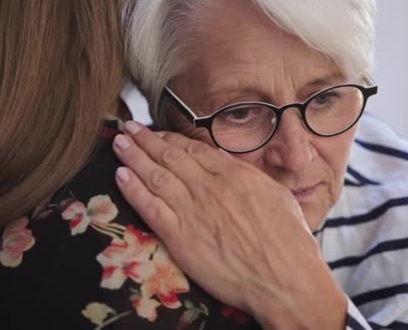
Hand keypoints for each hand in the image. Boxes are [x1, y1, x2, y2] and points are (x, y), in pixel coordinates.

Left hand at [113, 122, 345, 328]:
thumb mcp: (277, 196)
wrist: (284, 278)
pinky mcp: (180, 237)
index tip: (157, 133)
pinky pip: (150, 208)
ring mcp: (192, 211)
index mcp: (234, 175)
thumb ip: (249, 178)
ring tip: (118, 144)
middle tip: (128, 128)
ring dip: (133, 157)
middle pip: (170, 156)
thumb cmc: (289, 241)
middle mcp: (209, 187)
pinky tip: (120, 176)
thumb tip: (231, 165)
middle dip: (146, 140)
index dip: (171, 139)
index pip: (193, 149)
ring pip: (155, 176)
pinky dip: (133, 190)